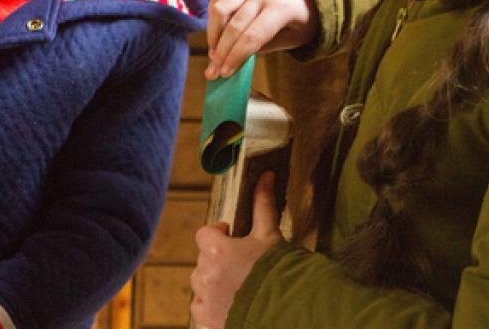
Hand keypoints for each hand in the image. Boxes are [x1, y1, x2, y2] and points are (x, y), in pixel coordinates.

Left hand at [191, 172, 283, 328]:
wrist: (288, 311)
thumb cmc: (278, 271)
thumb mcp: (270, 235)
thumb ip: (263, 204)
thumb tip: (266, 175)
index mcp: (216, 251)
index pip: (204, 234)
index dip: (217, 233)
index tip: (231, 236)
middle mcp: (205, 275)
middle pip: (203, 259)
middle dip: (217, 258)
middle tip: (240, 263)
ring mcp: (205, 300)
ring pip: (200, 283)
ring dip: (212, 281)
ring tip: (237, 284)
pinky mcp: (208, 320)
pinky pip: (200, 307)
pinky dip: (210, 304)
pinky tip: (231, 302)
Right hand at [205, 0, 316, 79]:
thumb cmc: (303, 18)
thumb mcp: (295, 38)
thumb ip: (268, 47)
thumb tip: (236, 58)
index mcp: (281, 8)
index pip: (251, 37)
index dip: (235, 57)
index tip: (225, 73)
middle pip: (233, 27)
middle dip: (221, 52)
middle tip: (214, 70)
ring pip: (220, 9)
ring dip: (213, 33)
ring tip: (214, 51)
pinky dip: (212, 16)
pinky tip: (216, 32)